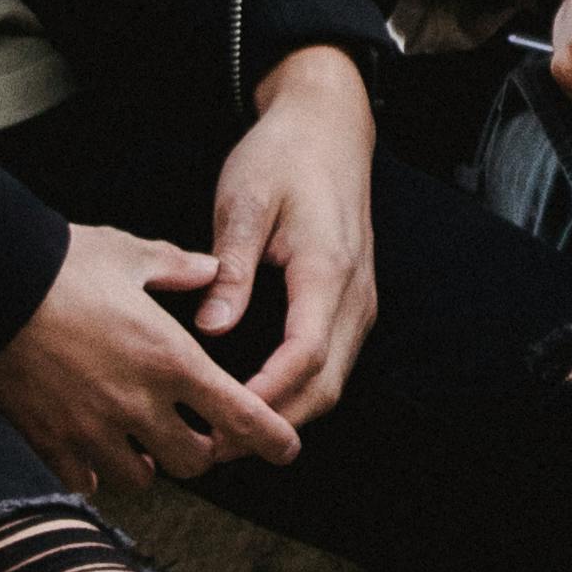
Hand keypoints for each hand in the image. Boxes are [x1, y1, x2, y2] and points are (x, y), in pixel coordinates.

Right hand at [0, 218, 303, 490]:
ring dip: (150, 464)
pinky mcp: (50, 442)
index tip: (288, 449)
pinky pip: (86, 482)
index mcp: (171, 360)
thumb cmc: (66, 262)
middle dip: (203, 451)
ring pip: (142, 480)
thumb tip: (211, 271)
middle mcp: (138, 405)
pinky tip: (94, 449)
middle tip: (195, 432)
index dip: (271, 438)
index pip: (240, 417)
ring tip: (141, 441)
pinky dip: (96, 472)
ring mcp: (92, 430)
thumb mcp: (133, 254)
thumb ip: (181, 268)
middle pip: (194, 462)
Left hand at [197, 44, 379, 433]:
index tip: (222, 420)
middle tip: (214, 445)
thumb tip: (212, 330)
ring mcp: (360, 302)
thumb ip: (232, 267)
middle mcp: (355, 295)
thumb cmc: (283, 156)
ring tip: (228, 433)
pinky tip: (257, 399)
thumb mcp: (244, 200)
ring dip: (287, 414)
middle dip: (273, 422)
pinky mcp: (352, 303)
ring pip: (332, 381)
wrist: (328, 126)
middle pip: (324, 385)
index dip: (265, 397)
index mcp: (328, 270)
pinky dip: (298, 391)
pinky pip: (332, 363)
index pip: (304, 356)